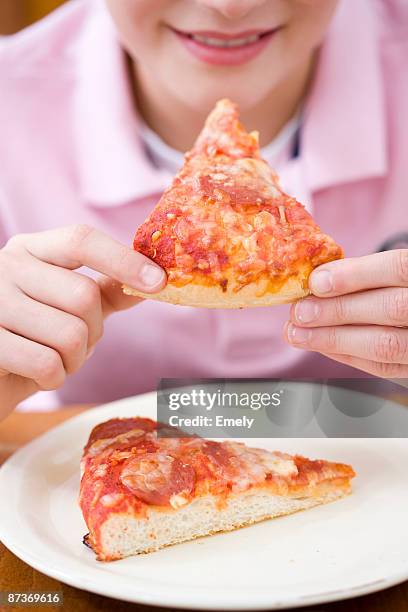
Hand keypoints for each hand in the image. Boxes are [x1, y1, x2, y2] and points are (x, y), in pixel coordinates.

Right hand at [0, 224, 165, 417]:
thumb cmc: (31, 336)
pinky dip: (53, 378)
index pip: (81, 240)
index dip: (123, 260)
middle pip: (84, 296)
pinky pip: (46, 364)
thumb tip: (156, 280)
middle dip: (93, 332)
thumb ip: (105, 290)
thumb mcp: (67, 306)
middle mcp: (6, 266)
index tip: (159, 282)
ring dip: (73, 360)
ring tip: (52, 359)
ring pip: (70, 334)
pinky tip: (35, 374)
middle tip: (75, 345)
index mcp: (30, 250)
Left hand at [284, 250, 407, 378]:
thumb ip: (364, 273)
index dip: (355, 275)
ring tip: (298, 332)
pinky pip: (384, 366)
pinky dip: (346, 354)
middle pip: (391, 308)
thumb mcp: (393, 272)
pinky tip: (320, 343)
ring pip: (386, 344)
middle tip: (300, 311)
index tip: (316, 282)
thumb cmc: (402, 288)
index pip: (398, 267)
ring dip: (334, 338)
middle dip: (338, 310)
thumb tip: (316, 280)